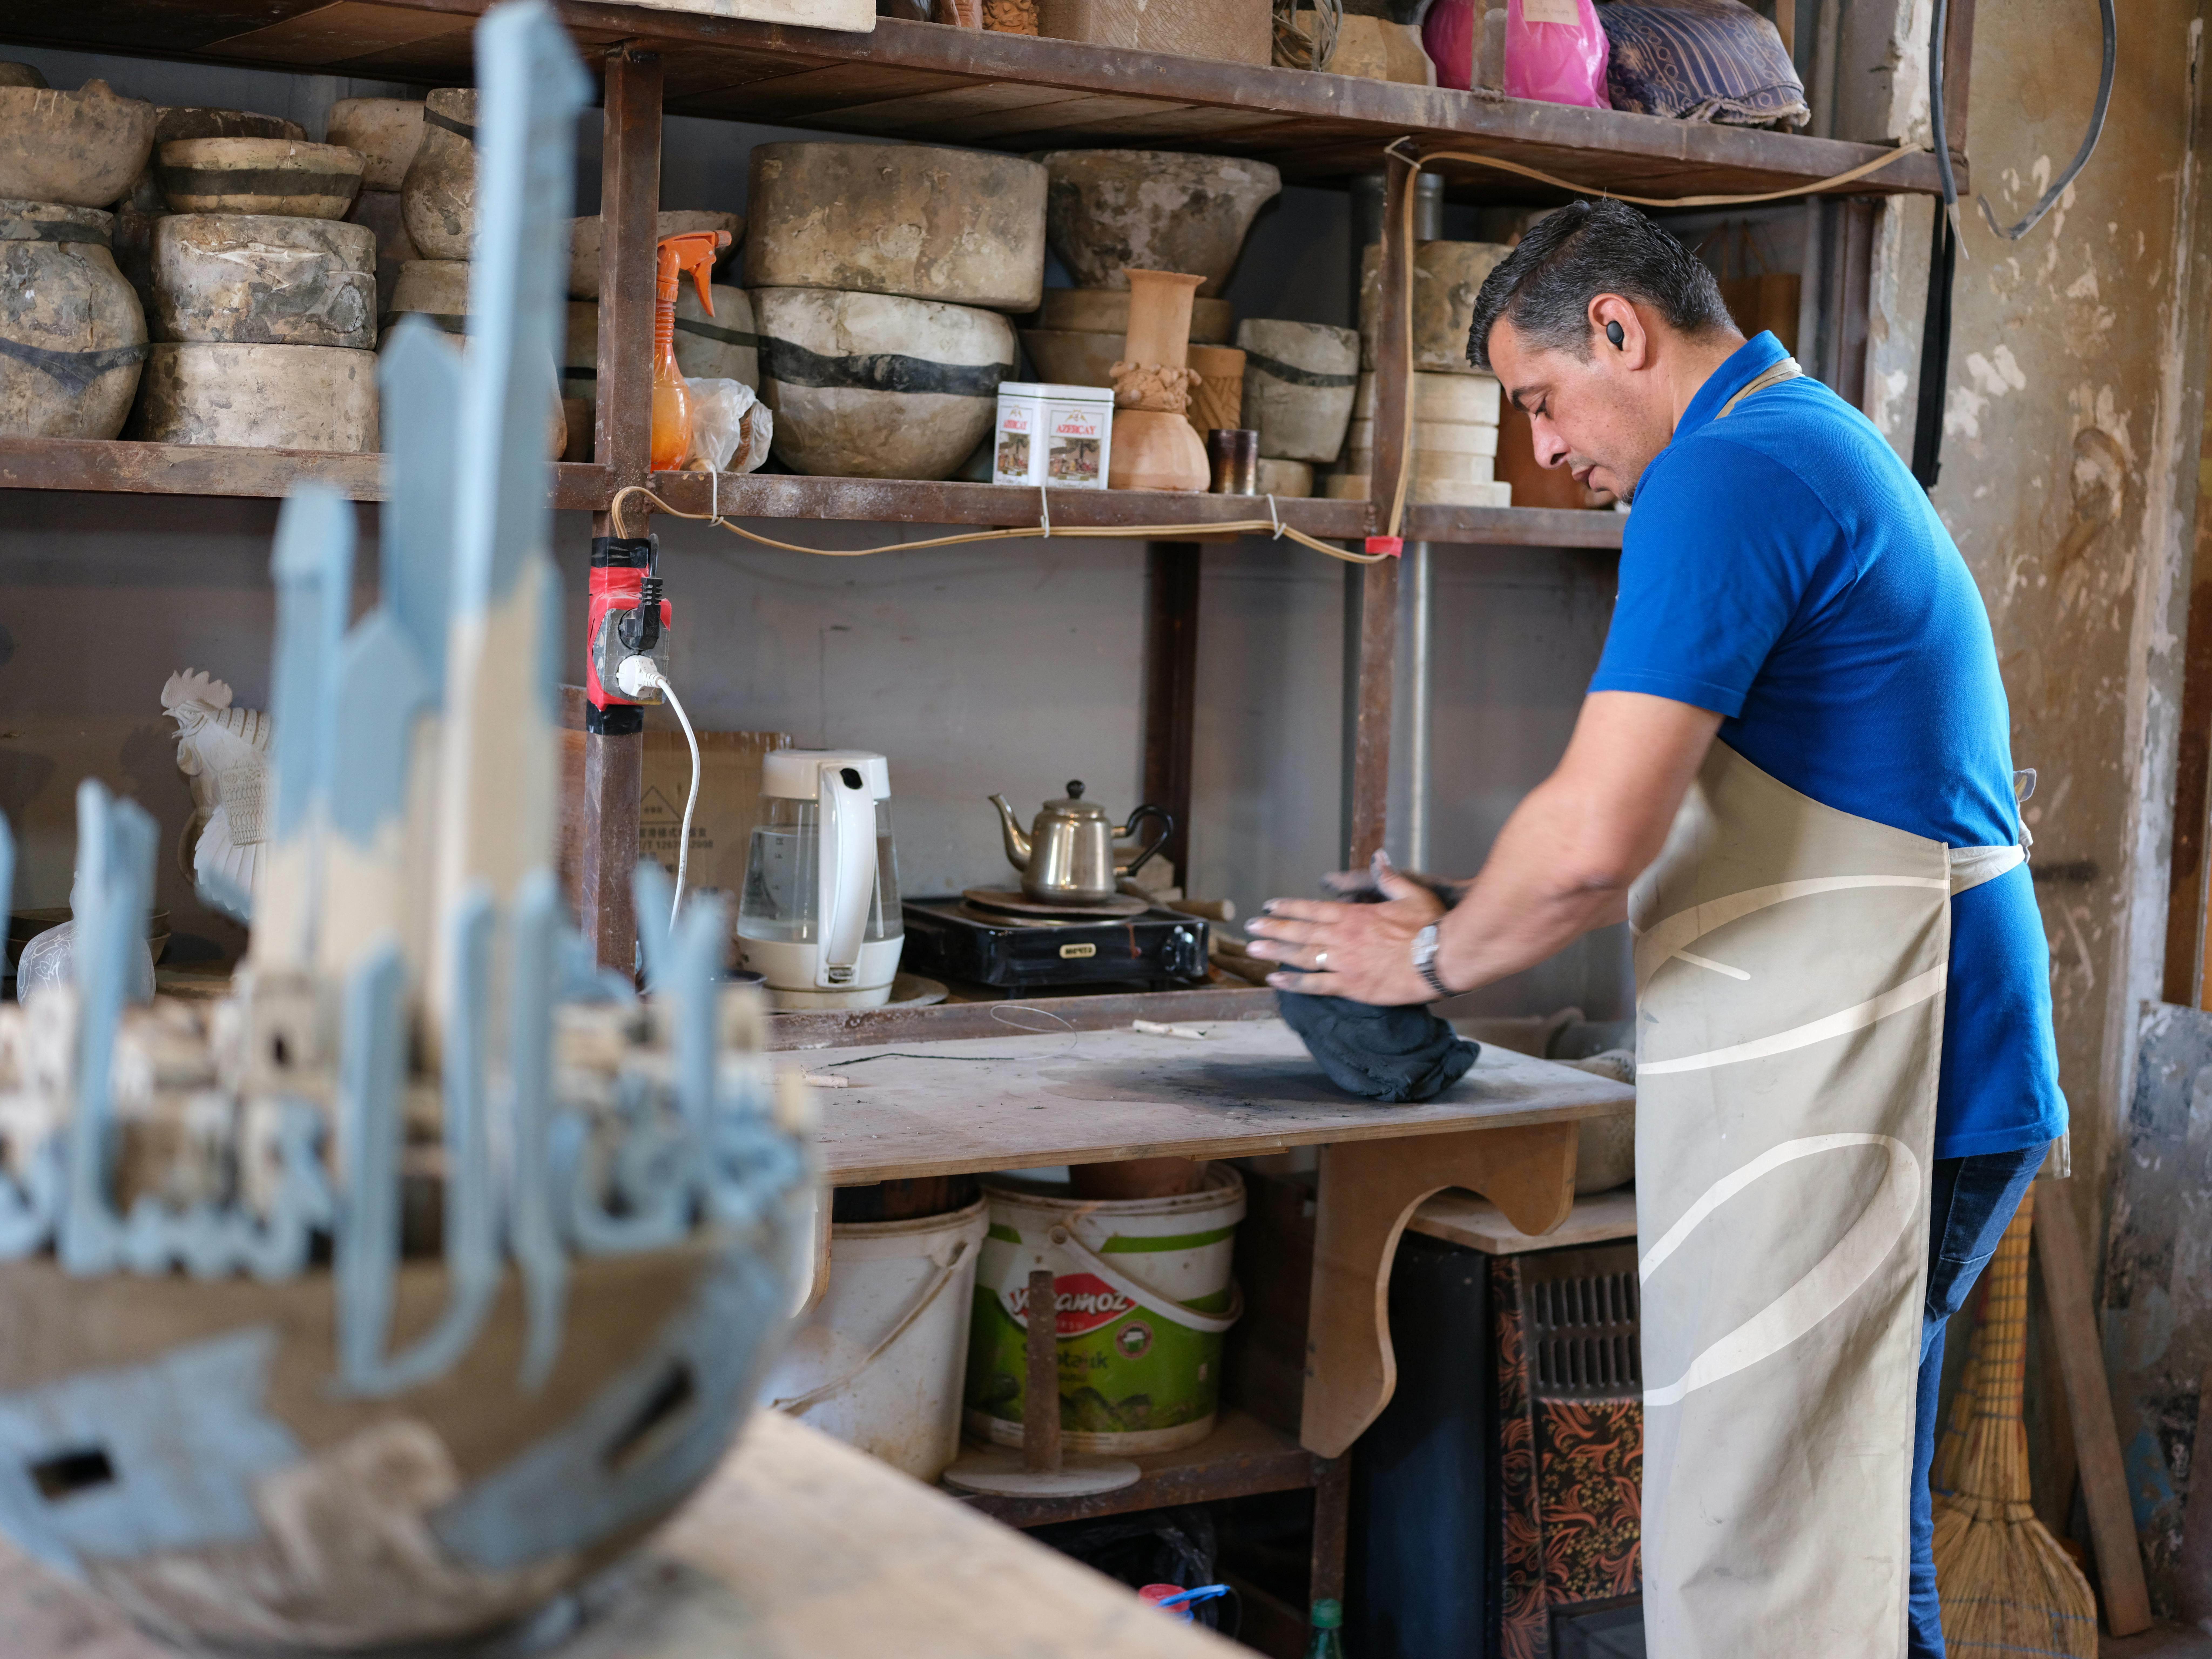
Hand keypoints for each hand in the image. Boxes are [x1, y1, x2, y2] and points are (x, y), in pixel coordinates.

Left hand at [1245, 862, 1447, 1003]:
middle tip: (1249, 928)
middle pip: (1300, 931)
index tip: (1269, 906)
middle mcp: (1343, 938)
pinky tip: (1274, 981)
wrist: (1440, 959)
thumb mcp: (1411, 894)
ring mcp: (1345, 963)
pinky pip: (1316, 986)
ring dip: (1274, 952)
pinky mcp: (1352, 986)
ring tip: (1252, 950)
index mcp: (1354, 916)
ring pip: (1301, 956)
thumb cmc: (1430, 926)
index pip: (1312, 909)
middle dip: (1272, 929)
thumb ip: (1389, 877)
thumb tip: (1379, 856)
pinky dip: (1293, 984)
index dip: (1288, 907)